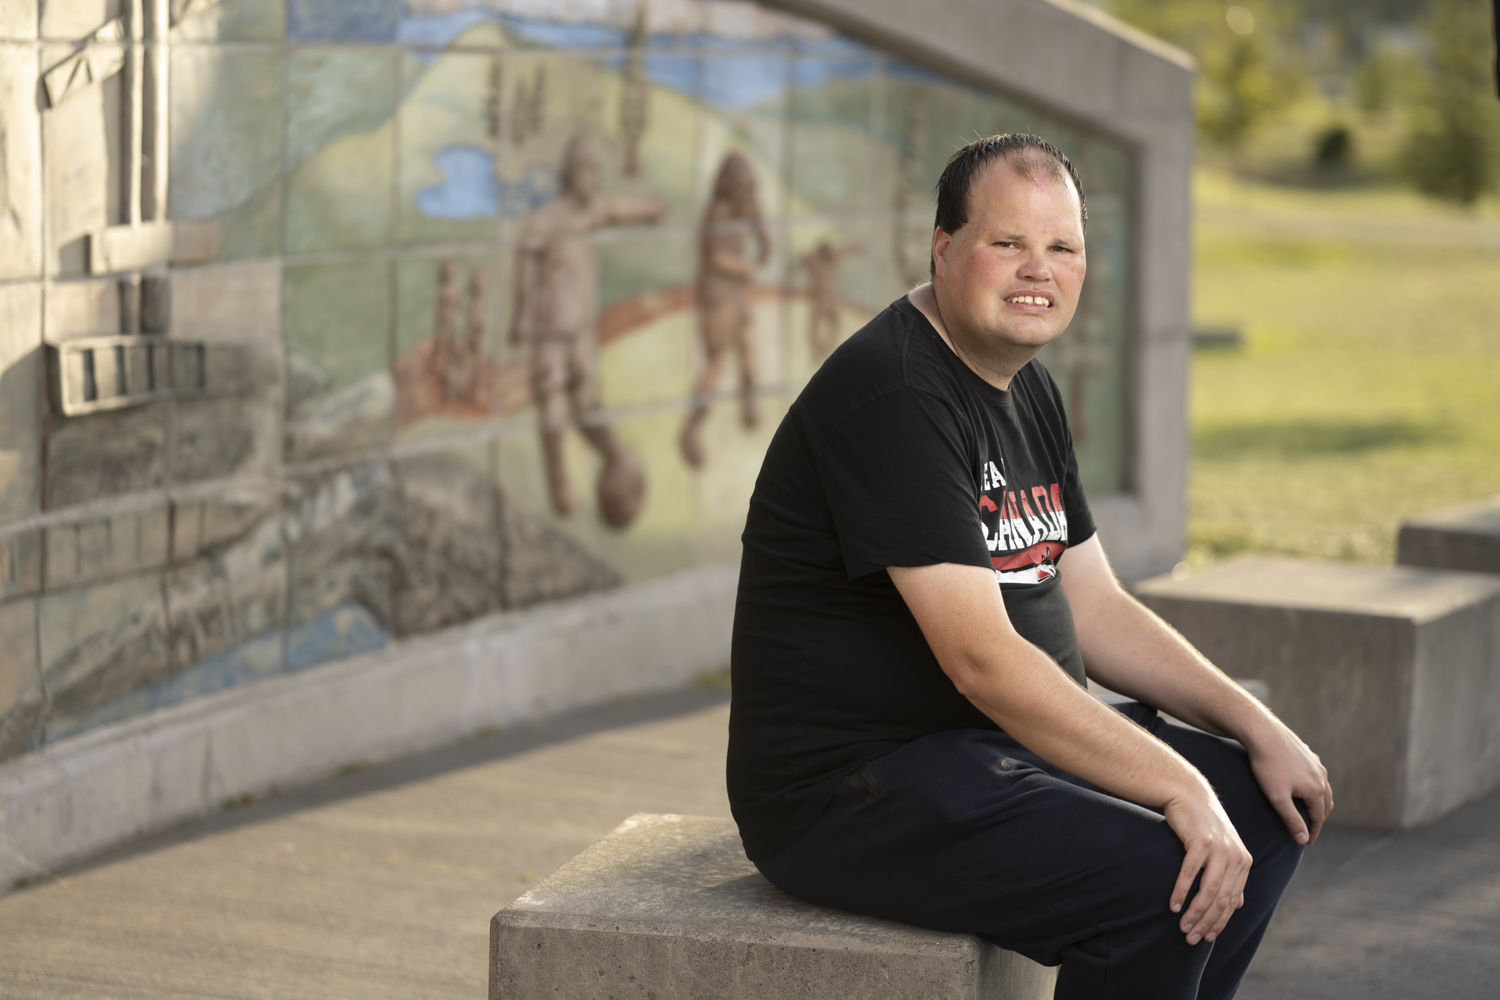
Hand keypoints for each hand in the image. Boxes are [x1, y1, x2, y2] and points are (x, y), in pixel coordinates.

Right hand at [1163, 787, 1252, 944]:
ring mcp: (1219, 848)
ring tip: (1182, 926)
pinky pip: (1190, 874)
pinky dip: (1181, 892)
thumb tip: (1236, 904)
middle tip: (1191, 938)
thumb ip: (1231, 875)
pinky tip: (1172, 905)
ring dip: (1194, 912)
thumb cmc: (1202, 823)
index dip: (1220, 922)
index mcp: (1243, 862)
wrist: (1187, 792)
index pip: (1233, 901)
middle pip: (1221, 900)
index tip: (1206, 937)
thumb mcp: (1223, 848)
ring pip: (1208, 891)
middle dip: (1206, 922)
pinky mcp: (1201, 841)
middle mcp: (1236, 856)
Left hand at [1247, 720, 1333, 845]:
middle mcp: (1321, 776)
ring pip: (1322, 787)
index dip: (1313, 831)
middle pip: (1325, 803)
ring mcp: (1315, 763)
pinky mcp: (1307, 753)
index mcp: (1317, 789)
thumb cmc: (1268, 767)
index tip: (1307, 842)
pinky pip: (1314, 773)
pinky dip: (1313, 785)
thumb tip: (1303, 839)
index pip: (1319, 817)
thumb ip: (1291, 819)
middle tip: (1310, 829)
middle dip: (1319, 818)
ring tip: (1309, 810)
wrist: (1263, 733)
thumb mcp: (1277, 798)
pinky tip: (1302, 784)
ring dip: (1318, 801)